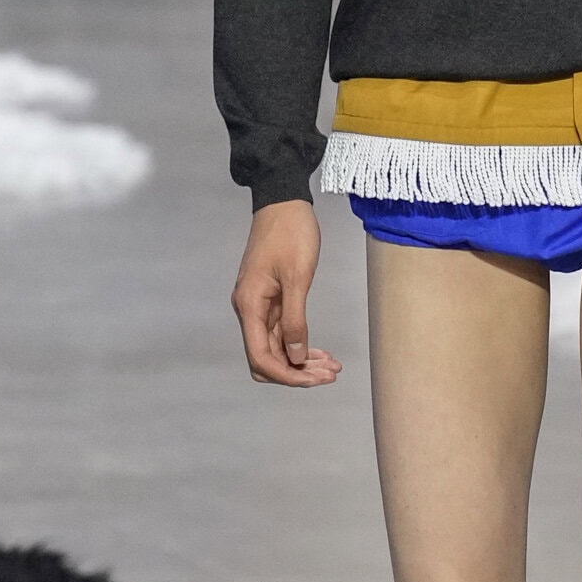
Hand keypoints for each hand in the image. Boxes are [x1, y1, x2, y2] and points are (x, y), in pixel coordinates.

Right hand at [231, 199, 341, 386]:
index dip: (287, 375)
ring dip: (301, 361)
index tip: (316, 379)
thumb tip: (296, 358)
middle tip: (330, 374)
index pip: (261, 357)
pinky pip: (282, 333)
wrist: (283, 202)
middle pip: (266, 358)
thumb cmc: (291, 234)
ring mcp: (258, 306)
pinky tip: (321, 352)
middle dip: (296, 372)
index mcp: (249, 306)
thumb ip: (296, 320)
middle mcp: (248, 310)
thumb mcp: (298, 277)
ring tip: (332, 367)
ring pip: (276, 348)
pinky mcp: (269, 300)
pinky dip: (300, 345)